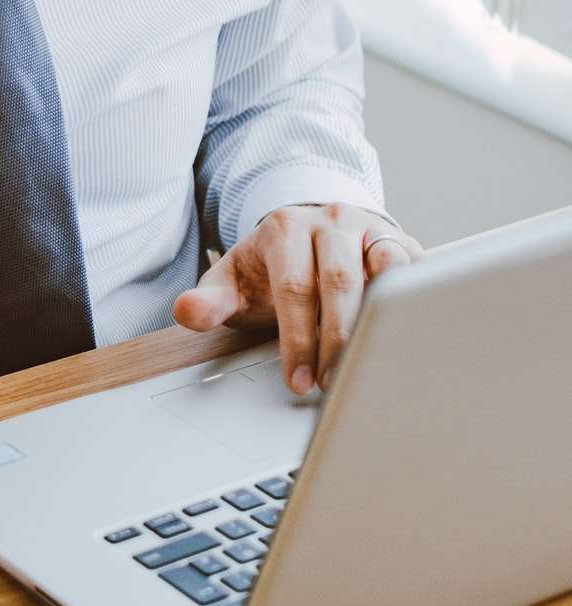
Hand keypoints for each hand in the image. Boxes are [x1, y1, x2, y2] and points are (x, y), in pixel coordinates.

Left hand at [171, 203, 424, 396]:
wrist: (307, 235)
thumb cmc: (269, 270)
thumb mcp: (233, 283)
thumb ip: (209, 301)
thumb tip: (187, 312)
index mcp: (285, 228)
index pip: (293, 286)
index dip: (297, 339)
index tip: (298, 382)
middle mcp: (331, 221)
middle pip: (339, 282)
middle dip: (336, 341)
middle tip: (332, 384)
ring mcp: (370, 229)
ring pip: (386, 271)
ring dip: (381, 322)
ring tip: (372, 366)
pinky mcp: (403, 241)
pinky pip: (418, 269)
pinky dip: (414, 304)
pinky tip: (403, 341)